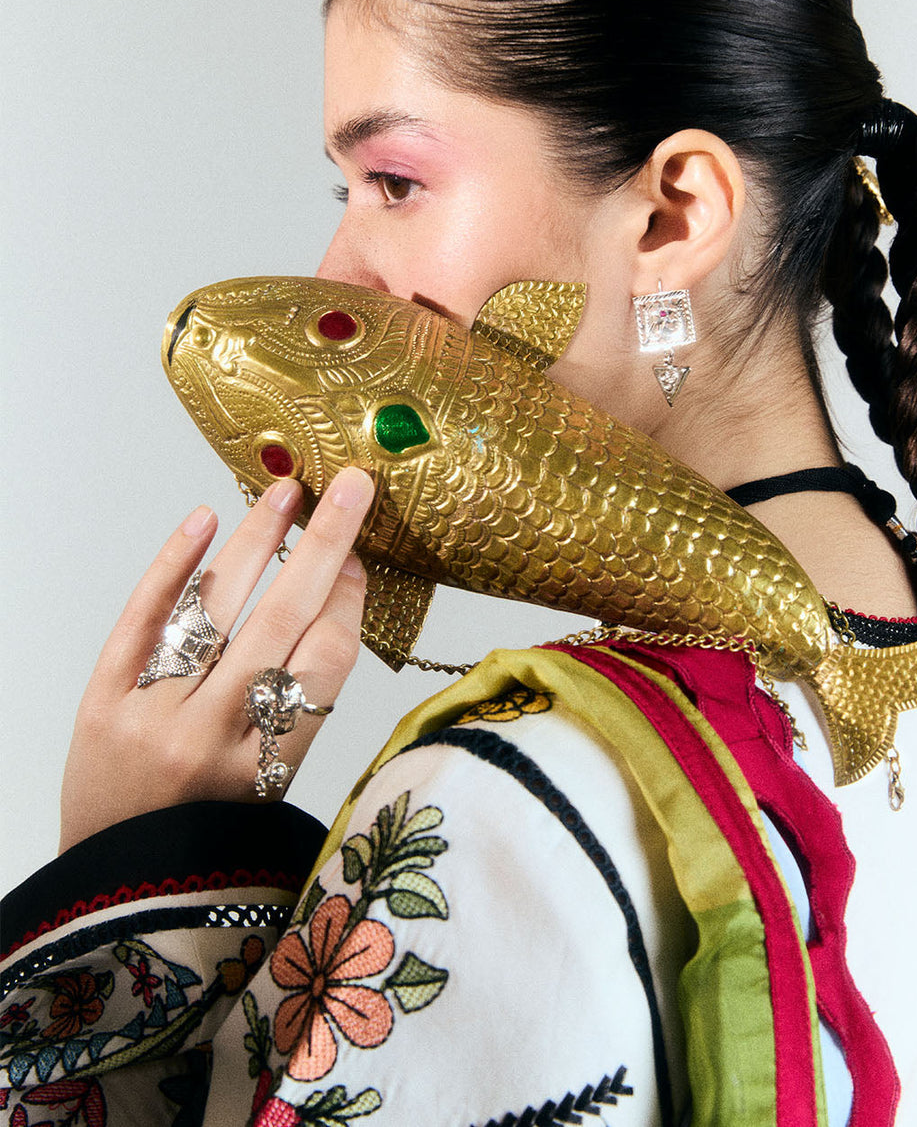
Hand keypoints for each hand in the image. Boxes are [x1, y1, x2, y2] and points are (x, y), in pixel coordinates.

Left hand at [59, 467, 374, 851]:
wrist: (114, 880)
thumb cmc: (208, 832)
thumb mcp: (274, 784)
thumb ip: (303, 701)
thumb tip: (339, 593)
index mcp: (265, 771)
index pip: (322, 665)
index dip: (349, 604)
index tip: (362, 560)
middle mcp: (207, 739)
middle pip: (280, 622)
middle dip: (324, 546)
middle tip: (352, 489)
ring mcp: (150, 717)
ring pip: (215, 610)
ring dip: (257, 541)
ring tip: (286, 493)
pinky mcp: (100, 701)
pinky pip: (141, 619)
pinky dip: (172, 565)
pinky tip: (204, 519)